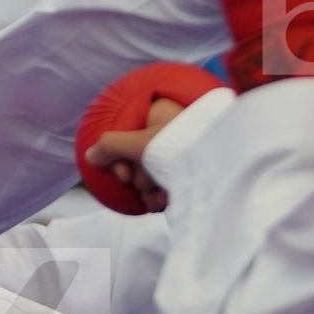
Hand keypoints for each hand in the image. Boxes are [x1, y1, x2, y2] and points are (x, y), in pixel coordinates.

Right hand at [83, 98, 184, 213]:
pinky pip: (167, 182)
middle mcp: (170, 128)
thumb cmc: (180, 147)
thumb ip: (110, 146)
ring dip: (150, 189)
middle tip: (145, 183)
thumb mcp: (139, 144)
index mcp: (159, 111)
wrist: (224, 167)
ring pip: (152, 173)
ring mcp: (181, 150)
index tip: (124, 174)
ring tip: (160, 196)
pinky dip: (163, 194)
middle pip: (138, 157)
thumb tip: (90, 155)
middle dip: (139, 177)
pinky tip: (166, 201)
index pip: (126, 136)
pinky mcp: (191, 170)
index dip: (119, 159)